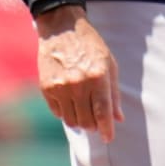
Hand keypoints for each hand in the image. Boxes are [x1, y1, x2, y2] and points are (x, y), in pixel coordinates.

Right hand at [36, 5, 122, 141]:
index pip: (103, 114)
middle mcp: (78, 84)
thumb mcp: (109, 64)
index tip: (108, 137)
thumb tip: (118, 118)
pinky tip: (68, 100)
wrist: (61, 28)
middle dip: (93, 125)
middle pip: (87, 122)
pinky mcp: (46, 86)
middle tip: (94, 119)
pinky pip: (56, 112)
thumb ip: (114, 93)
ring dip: (78, 120)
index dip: (107, 130)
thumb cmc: (89, 46)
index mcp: (98, 77)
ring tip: (81, 110)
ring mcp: (60, 86)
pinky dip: (64, 111)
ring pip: (71, 120)